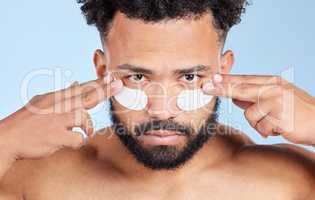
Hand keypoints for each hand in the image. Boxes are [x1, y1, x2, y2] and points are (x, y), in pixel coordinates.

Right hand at [0, 74, 122, 159]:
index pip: (81, 87)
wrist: (8, 138)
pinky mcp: (56, 136)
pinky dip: (79, 140)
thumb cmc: (28, 121)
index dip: (98, 83)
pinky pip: (77, 138)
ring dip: (88, 126)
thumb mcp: (43, 101)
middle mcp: (57, 106)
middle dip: (105, 90)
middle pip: (86, 96)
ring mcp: (56, 120)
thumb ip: (62, 94)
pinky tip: (72, 140)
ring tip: (85, 130)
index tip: (112, 78)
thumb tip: (76, 83)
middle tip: (119, 85)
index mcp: (55, 97)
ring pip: (83, 116)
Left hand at [202, 74, 314, 145]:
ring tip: (276, 123)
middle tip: (204, 87)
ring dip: (259, 123)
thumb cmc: (298, 111)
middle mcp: (274, 88)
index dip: (225, 80)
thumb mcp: (278, 99)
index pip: (244, 80)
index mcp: (273, 82)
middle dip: (221, 89)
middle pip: (240, 89)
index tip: (210, 80)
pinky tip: (281, 128)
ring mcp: (277, 101)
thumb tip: (233, 96)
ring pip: (249, 115)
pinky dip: (268, 131)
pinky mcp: (280, 116)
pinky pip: (260, 127)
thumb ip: (255, 97)